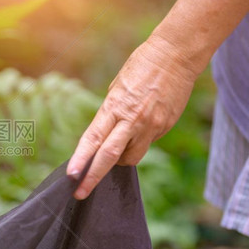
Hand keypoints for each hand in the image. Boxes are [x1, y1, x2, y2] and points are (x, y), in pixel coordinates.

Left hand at [67, 36, 197, 198]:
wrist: (176, 54)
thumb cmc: (141, 65)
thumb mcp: (117, 87)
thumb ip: (111, 113)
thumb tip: (107, 134)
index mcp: (115, 107)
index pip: (93, 139)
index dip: (81, 159)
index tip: (71, 176)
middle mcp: (132, 120)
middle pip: (109, 156)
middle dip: (93, 177)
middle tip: (80, 193)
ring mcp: (151, 126)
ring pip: (131, 157)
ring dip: (119, 161)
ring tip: (116, 148)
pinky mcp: (165, 127)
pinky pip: (147, 143)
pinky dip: (138, 142)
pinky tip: (141, 125)